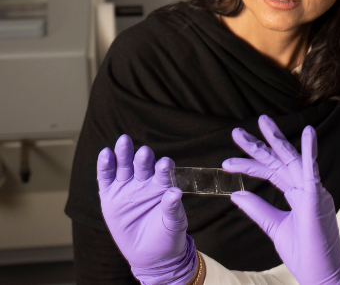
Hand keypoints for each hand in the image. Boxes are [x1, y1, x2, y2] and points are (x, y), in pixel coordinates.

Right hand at [97, 135, 196, 284]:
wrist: (151, 255)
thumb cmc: (167, 235)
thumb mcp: (173, 223)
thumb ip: (172, 208)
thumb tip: (176, 192)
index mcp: (163, 186)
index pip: (163, 172)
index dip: (164, 167)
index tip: (164, 164)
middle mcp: (145, 182)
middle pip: (142, 164)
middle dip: (143, 157)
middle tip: (144, 151)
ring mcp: (127, 187)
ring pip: (124, 166)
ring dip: (123, 154)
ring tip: (124, 142)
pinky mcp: (110, 196)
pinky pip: (106, 178)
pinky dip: (105, 166)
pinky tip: (105, 154)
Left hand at [223, 115, 339, 284]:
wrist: (321, 275)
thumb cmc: (304, 253)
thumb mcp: (274, 227)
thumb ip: (257, 209)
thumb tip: (237, 194)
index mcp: (298, 195)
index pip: (272, 172)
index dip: (250, 164)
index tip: (226, 163)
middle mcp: (307, 188)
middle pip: (280, 161)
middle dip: (259, 145)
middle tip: (236, 132)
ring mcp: (314, 192)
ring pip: (293, 160)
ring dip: (278, 141)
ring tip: (263, 122)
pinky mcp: (318, 199)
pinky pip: (313, 172)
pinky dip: (310, 152)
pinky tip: (309, 133)